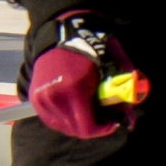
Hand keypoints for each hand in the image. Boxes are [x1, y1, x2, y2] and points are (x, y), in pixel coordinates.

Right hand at [23, 14, 147, 140]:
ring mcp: (41, 99)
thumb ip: (123, 90)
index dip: (103, 130)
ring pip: (64, 127)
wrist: (60, 35)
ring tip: (88, 109)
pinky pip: (53, 120)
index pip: (87, 128)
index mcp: (73, 90)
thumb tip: (131, 120)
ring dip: (78, 124)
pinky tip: (75, 107)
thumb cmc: (90, 48)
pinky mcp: (35, 99)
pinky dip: (65, 119)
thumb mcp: (111, 64)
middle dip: (93, 126)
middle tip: (103, 116)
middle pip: (76, 130)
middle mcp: (54, 97)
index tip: (113, 123)